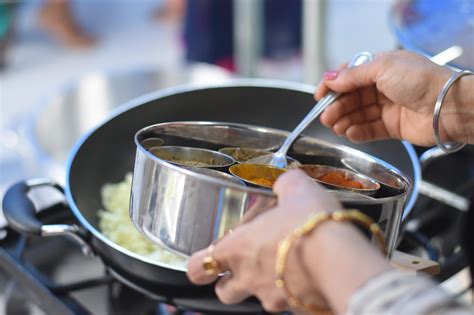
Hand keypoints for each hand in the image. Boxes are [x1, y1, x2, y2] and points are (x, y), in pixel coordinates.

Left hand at [186, 170, 342, 312]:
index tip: (204, 261)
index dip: (198, 265)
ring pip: (260, 299)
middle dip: (230, 282)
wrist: (341, 259)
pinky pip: (291, 303)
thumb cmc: (311, 224)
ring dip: (267, 285)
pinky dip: (295, 292)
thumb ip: (284, 185)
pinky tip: (309, 275)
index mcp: (237, 249)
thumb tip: (286, 182)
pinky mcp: (298, 308)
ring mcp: (273, 298)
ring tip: (286, 266)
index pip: (197, 267)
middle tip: (246, 265)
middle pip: (224, 292)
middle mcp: (249, 278)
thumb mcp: (296, 189)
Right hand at [315, 50, 464, 145]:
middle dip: (337, 106)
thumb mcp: (382, 68)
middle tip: (325, 116)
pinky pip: (370, 130)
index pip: (350, 75)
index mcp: (381, 67)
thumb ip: (353, 76)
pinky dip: (358, 132)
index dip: (333, 85)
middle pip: (352, 97)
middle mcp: (383, 87)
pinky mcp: (393, 126)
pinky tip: (349, 133)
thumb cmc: (421, 80)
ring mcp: (388, 107)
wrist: (447, 106)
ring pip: (359, 114)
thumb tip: (330, 79)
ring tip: (334, 127)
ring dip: (344, 120)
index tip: (319, 95)